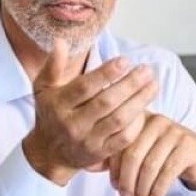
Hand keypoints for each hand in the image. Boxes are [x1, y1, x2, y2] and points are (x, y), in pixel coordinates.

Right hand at [23, 40, 157, 185]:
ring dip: (139, 101)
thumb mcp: (43, 88)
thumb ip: (53, 66)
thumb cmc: (50, 113)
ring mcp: (87, 140)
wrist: (49, 152)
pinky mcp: (100, 153)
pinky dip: (137, 123)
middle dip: (129, 85)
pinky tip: (146, 106)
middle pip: (106, 102)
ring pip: (118, 120)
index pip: (85, 87)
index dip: (106, 74)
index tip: (125, 61)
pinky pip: (124, 139)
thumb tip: (61, 42)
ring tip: (153, 84)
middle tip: (146, 70)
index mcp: (58, 104)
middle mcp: (72, 124)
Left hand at [107, 113, 195, 195]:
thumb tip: (98, 171)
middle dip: (127, 181)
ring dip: (142, 188)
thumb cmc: (165, 156)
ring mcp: (174, 132)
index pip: (119, 144)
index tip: (115, 186)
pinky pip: (167, 172)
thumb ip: (120, 156)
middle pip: (133, 156)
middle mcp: (156, 121)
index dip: (115, 169)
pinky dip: (158, 189)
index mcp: (140, 119)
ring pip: (150, 166)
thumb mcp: (141, 151)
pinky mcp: (188, 146)